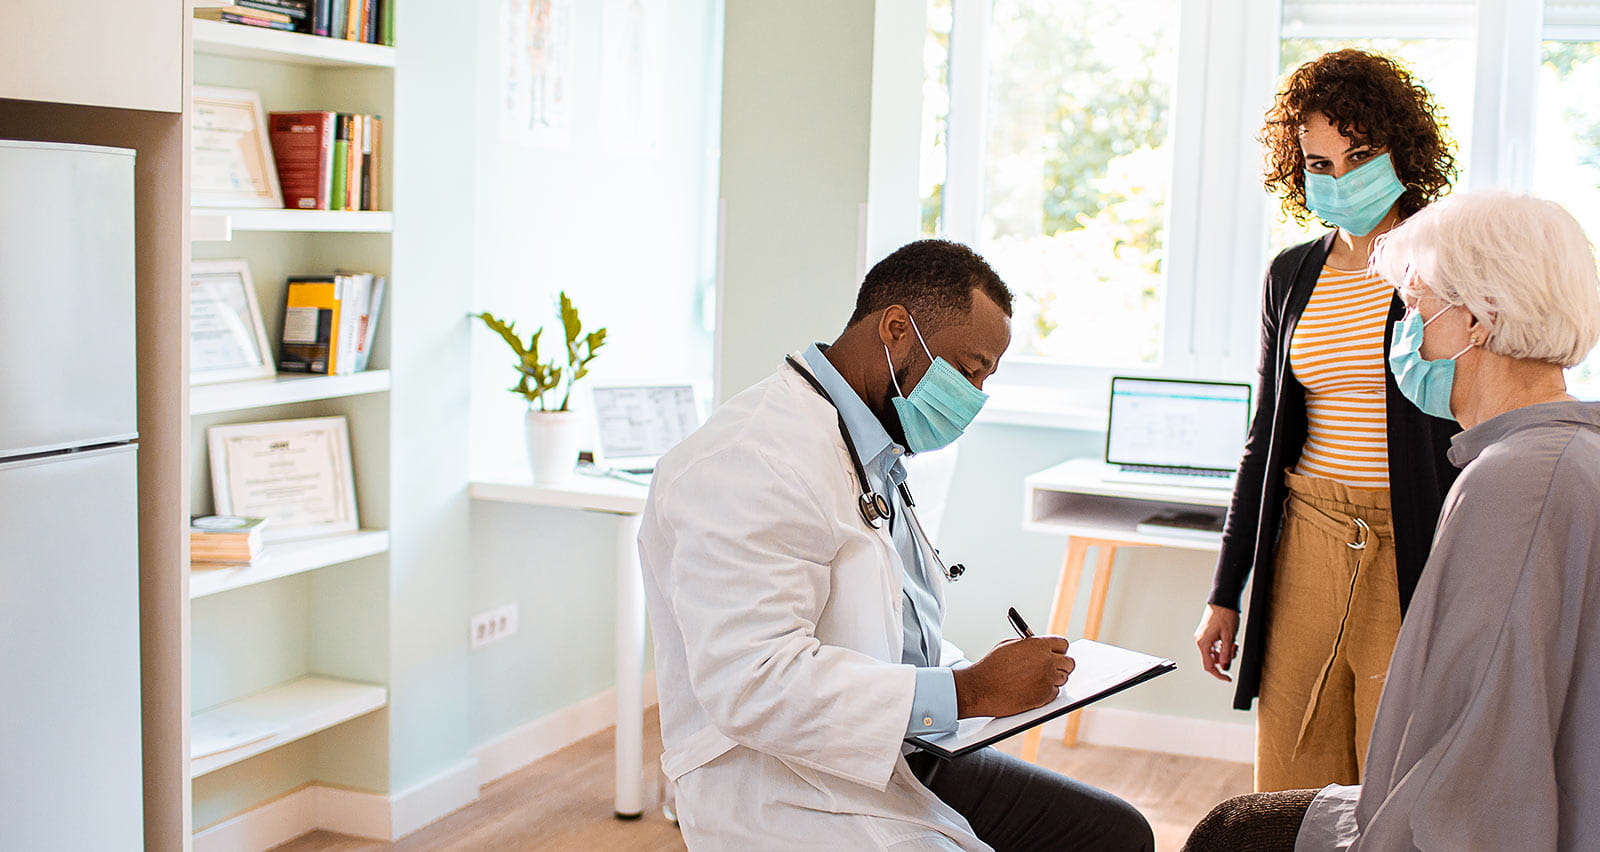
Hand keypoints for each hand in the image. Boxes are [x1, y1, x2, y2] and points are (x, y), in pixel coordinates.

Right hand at [952, 636, 1073, 717]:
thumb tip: (1040, 648)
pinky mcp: (1044, 697)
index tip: (1056, 653)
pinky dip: (1046, 692)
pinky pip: (1055, 693)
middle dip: (1062, 665)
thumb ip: (1029, 645)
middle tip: (1052, 668)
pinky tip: (1032, 690)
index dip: (1059, 650)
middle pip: (1069, 663)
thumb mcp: (1009, 646)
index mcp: (1038, 645)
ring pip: (1063, 679)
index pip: (1063, 644)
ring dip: (1053, 679)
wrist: (980, 688)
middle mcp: (1047, 661)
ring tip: (1035, 680)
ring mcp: (1047, 680)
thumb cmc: (991, 666)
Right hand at [1194, 604, 1239, 681]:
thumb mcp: (1229, 637)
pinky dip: (1222, 646)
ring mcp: (1203, 637)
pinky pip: (1214, 645)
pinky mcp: (1207, 633)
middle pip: (1212, 659)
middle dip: (1224, 659)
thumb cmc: (1225, 615)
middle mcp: (1200, 641)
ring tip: (1233, 643)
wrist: (1222, 600)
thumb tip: (1224, 666)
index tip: (1227, 678)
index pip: (1209, 665)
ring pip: (1214, 652)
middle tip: (1234, 652)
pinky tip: (1229, 640)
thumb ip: (1226, 653)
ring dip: (1224, 652)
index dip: (1219, 674)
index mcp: (1203, 643)